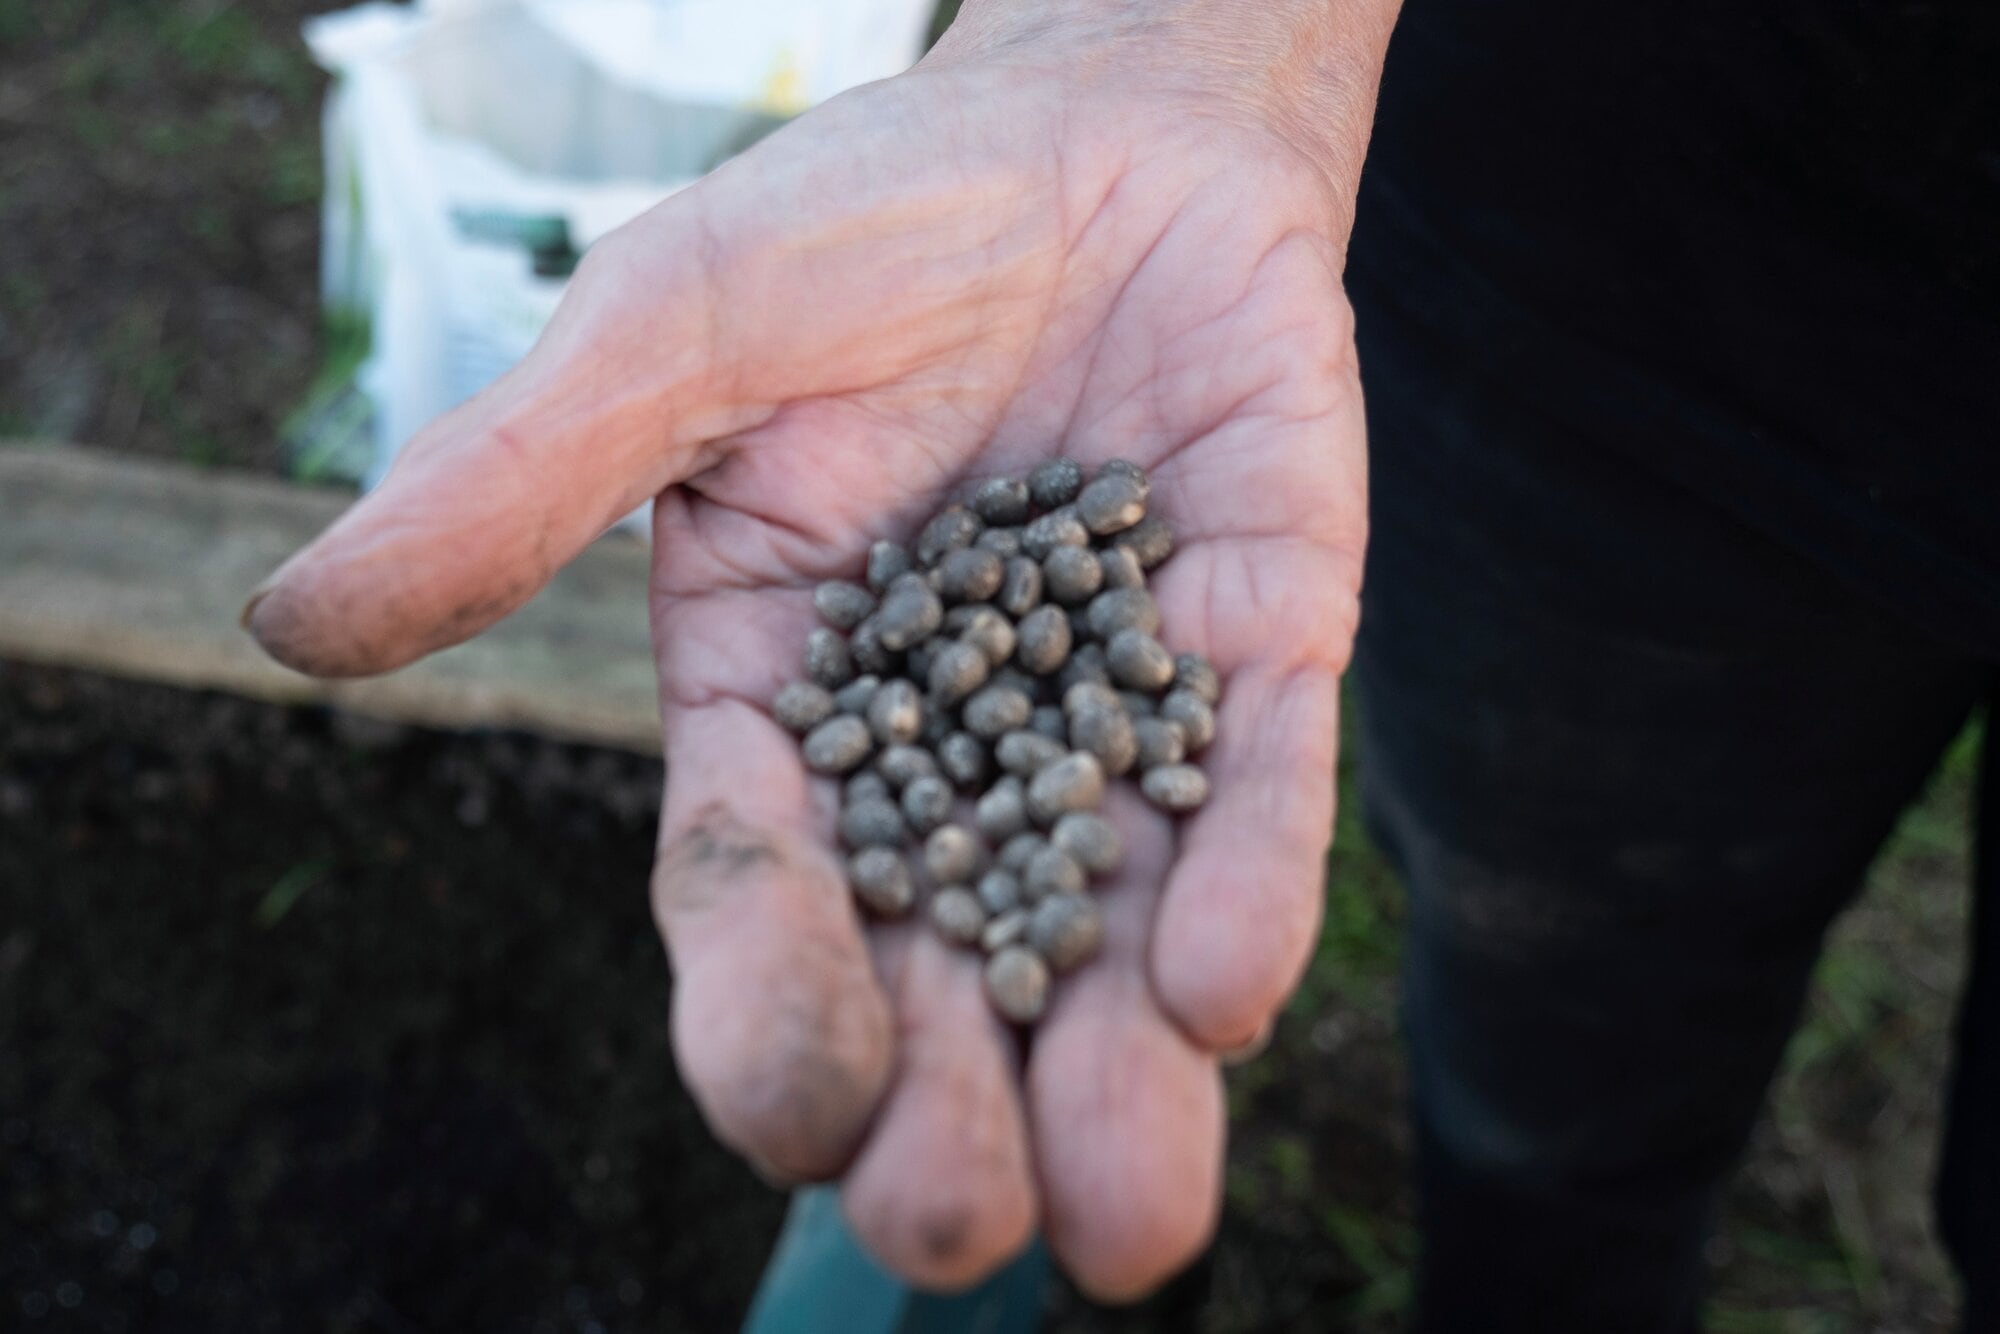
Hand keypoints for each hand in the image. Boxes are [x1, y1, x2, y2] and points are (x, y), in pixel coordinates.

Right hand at [246, 0, 1390, 1298]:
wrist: (1093, 128)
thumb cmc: (862, 224)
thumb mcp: (672, 335)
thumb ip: (519, 482)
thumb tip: (298, 627)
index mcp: (786, 702)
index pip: (761, 888)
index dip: (769, 998)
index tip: (794, 1102)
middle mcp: (953, 742)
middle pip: (941, 960)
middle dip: (949, 1105)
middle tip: (949, 1229)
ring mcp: (1116, 701)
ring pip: (1110, 923)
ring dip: (1120, 1072)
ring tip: (1126, 1219)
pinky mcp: (1260, 640)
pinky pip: (1253, 777)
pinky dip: (1241, 875)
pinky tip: (1220, 987)